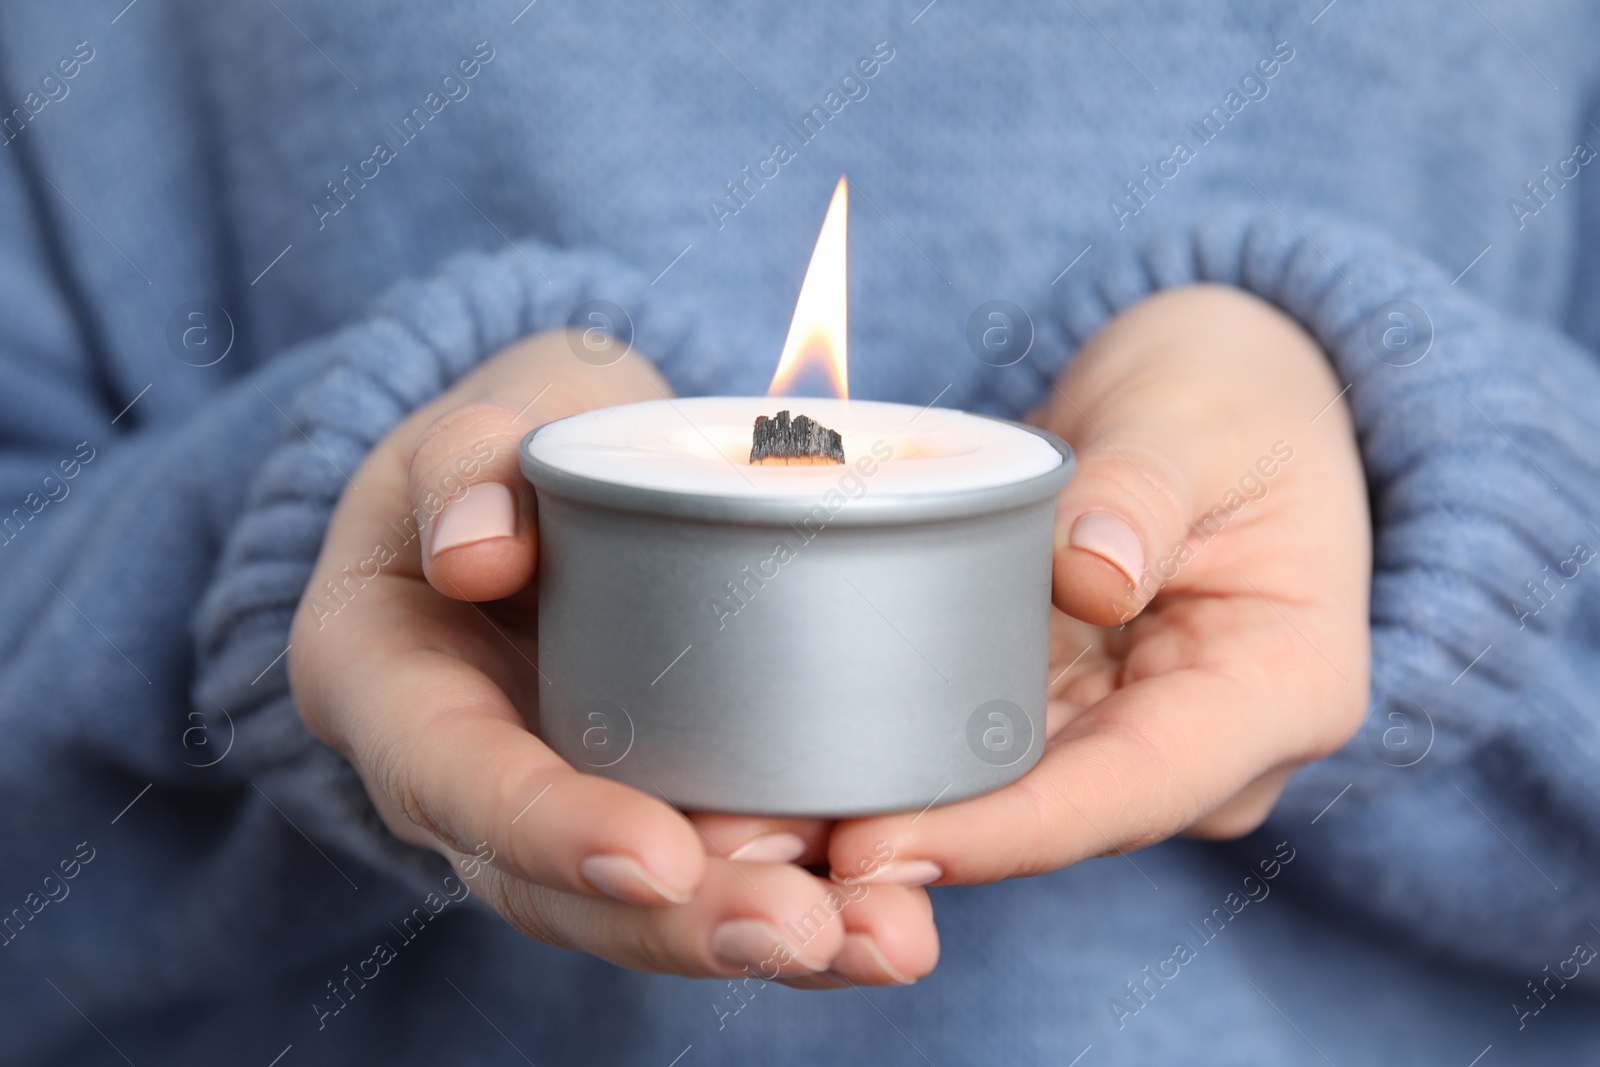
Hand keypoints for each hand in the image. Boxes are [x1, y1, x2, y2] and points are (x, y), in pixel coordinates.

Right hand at [288, 329, 936, 986]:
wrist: (544, 490)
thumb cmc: (504, 448)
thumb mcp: (471, 426)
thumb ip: (461, 465)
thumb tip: (475, 552)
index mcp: (389, 693)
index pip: (458, 785)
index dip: (554, 833)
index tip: (661, 858)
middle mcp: (466, 787)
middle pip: (562, 894)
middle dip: (690, 926)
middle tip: (816, 932)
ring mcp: (559, 811)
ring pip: (649, 910)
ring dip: (769, 938)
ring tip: (890, 943)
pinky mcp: (648, 806)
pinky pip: (714, 872)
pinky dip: (808, 898)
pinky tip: (893, 921)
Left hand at [701, 285, 1370, 891]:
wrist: (1223, 398)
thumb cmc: (1227, 396)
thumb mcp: (1196, 417)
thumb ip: (1145, 489)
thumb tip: (1091, 574)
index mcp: (1281, 690)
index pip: (1134, 787)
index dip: (1005, 830)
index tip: (880, 844)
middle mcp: (1209, 748)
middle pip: (1054, 818)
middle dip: (915, 844)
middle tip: (766, 855)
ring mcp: (1133, 737)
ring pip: (1003, 800)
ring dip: (884, 813)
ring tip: (752, 830)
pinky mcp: (1066, 712)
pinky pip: (976, 749)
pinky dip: (892, 760)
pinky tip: (790, 772)